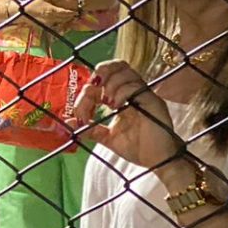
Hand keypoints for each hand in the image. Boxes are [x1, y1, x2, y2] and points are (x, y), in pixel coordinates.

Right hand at [25, 0, 79, 30]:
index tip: (76, 11)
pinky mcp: (45, 24)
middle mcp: (52, 17)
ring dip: (65, 20)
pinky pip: (54, 25)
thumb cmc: (32, 3)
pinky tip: (60, 22)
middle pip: (64, 18)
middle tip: (75, 15)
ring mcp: (48, 21)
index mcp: (52, 10)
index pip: (65, 12)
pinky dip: (59, 24)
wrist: (24, 12)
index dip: (71, 12)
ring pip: (60, 22)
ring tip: (70, 18)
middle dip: (70, 17)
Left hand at [70, 60, 185, 173]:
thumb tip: (68, 123)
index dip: (88, 89)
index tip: (80, 111)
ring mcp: (145, 96)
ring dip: (110, 85)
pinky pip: (136, 88)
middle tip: (92, 89)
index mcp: (123, 97)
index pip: (105, 78)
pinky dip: (121, 93)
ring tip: (106, 103)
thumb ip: (90, 129)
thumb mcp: (107, 138)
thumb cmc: (138, 148)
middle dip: (101, 72)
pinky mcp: (154, 103)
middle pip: (119, 65)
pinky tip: (116, 106)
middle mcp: (134, 92)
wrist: (159, 162)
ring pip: (126, 72)